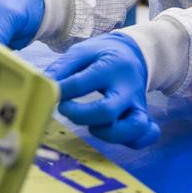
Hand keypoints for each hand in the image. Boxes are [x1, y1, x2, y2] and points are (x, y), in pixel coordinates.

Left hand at [44, 33, 159, 148]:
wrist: (135, 53)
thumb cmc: (103, 55)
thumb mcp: (82, 52)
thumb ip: (63, 68)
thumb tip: (44, 86)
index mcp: (110, 67)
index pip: (82, 84)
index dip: (62, 92)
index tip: (52, 93)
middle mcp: (127, 88)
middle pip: (107, 111)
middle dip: (80, 115)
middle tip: (66, 108)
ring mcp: (137, 104)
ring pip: (132, 128)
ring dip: (108, 134)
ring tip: (92, 126)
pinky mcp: (142, 116)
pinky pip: (146, 135)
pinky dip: (134, 141)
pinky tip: (116, 135)